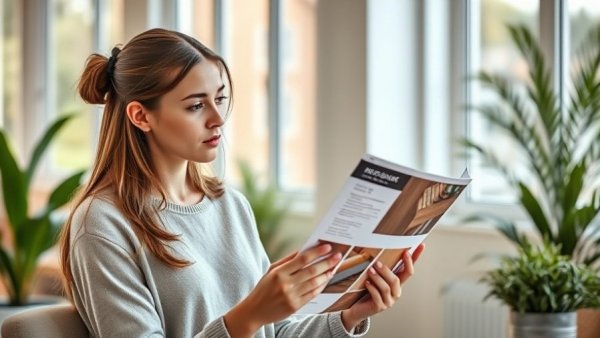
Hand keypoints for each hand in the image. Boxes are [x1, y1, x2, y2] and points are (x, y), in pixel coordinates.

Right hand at [224, 244, 341, 336]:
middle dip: (327, 262)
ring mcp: (291, 296)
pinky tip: (325, 280)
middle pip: (311, 270)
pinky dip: (321, 286)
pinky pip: (312, 294)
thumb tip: (304, 249)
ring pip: (314, 283)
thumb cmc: (263, 288)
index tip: (328, 247)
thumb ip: (287, 260)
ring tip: (333, 268)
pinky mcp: (295, 306)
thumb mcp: (271, 270)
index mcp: (279, 272)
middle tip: (337, 256)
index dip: (317, 252)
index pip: (302, 259)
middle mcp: (285, 284)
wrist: (254, 311)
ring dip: (326, 274)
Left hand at [341, 243, 424, 330]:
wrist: (359, 308)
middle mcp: (396, 292)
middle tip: (377, 263)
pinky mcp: (379, 307)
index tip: (419, 246)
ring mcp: (389, 301)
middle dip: (387, 271)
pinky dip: (372, 288)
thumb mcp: (376, 277)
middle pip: (397, 280)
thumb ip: (380, 267)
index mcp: (397, 284)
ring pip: (387, 288)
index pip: (409, 270)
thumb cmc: (367, 290)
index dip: (414, 259)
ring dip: (378, 278)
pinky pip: (377, 297)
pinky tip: (367, 283)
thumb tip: (379, 250)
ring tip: (370, 271)